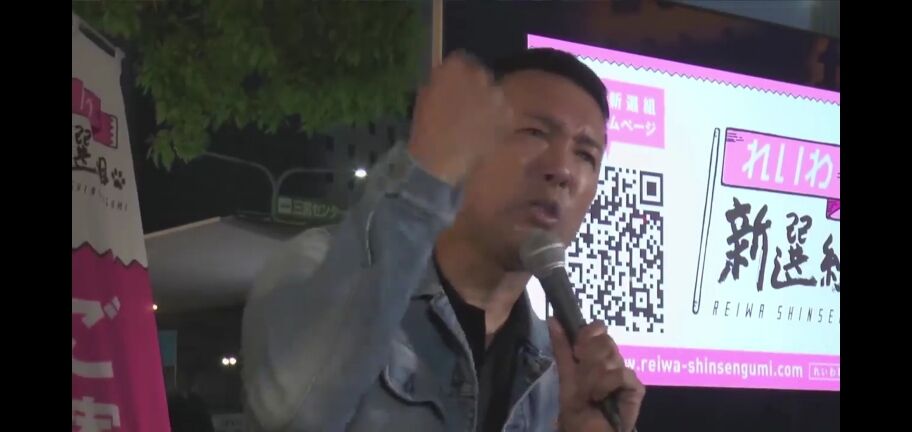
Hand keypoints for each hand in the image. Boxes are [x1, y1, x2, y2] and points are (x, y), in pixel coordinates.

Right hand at [407, 51, 513, 184]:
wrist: (442, 160)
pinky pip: (504, 111)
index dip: (459, 74)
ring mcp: (497, 94)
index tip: (456, 85)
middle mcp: (480, 74)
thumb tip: (451, 79)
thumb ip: (441, 80)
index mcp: (455, 66)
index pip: (461, 59)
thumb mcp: (425, 96)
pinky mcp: (508, 114)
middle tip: (467, 104)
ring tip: (477, 121)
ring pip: (495, 93)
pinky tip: (486, 131)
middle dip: (475, 86)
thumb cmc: (426, 129)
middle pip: (481, 74)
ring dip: (488, 102)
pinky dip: (498, 119)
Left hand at [548, 319, 645, 431]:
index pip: (596, 328)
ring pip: (611, 356)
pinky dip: (607, 386)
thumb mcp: (566, 376)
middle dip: (589, 362)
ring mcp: (624, 373)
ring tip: (591, 394)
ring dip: (594, 378)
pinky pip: (622, 373)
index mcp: (594, 356)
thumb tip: (552, 319)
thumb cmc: (578, 408)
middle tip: (584, 380)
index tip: (578, 351)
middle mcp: (610, 361)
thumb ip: (562, 348)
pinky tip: (603, 398)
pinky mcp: (635, 387)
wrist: (590, 431)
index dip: (588, 334)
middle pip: (604, 341)